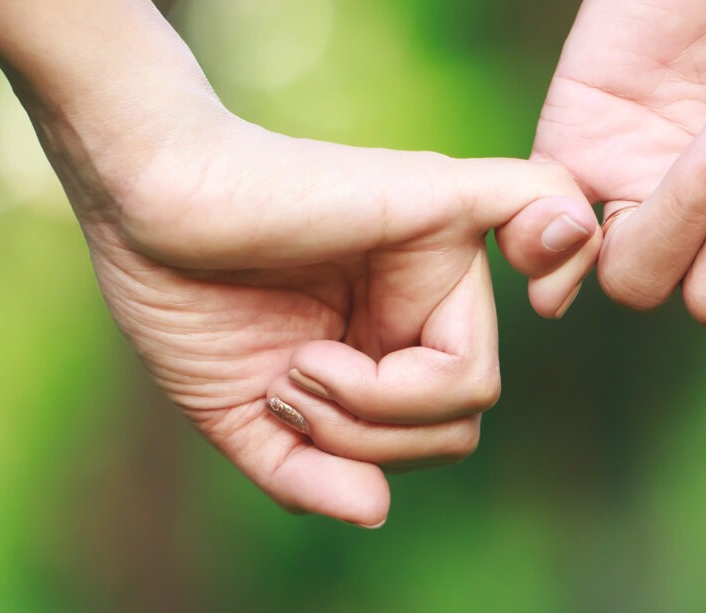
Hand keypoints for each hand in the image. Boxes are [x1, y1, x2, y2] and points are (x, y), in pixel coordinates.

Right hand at [80, 119, 596, 526]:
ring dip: (377, 402)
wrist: (141, 204)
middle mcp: (421, 291)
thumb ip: (305, 472)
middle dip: (367, 434)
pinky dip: (564, 245)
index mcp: (383, 335)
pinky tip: (543, 287)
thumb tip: (377, 508)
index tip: (282, 407)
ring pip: (476, 382)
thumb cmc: (177, 291)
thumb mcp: (239, 414)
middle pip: (462, 417)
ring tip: (306, 361)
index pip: (434, 433)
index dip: (363, 450)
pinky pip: (548, 206)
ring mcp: (437, 247)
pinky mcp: (440, 198)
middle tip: (292, 382)